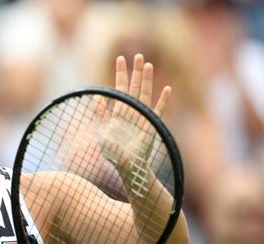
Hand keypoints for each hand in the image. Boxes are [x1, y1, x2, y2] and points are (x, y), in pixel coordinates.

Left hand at [97, 54, 171, 174]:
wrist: (128, 167)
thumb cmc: (114, 153)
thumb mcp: (102, 133)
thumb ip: (100, 115)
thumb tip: (96, 97)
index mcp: (119, 112)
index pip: (120, 89)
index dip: (120, 74)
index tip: (119, 59)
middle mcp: (131, 112)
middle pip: (134, 87)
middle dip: (135, 71)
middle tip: (137, 55)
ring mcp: (143, 117)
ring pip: (145, 94)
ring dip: (147, 80)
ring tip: (148, 64)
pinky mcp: (152, 125)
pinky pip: (159, 110)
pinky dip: (163, 100)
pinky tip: (167, 89)